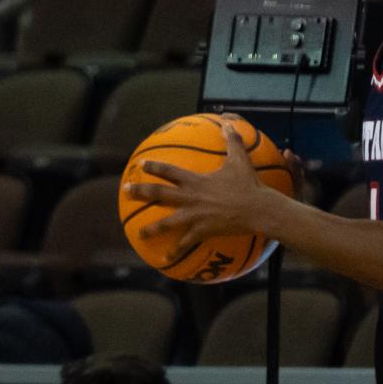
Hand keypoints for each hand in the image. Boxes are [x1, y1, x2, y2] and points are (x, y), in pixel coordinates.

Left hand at [122, 119, 275, 263]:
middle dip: (141, 192)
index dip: (155, 167)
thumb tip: (229, 124)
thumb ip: (232, 141)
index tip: (141, 165)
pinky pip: (185, 243)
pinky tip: (164, 259)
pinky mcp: (202, 231)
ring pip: (167, 222)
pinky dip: (175, 251)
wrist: (257, 209)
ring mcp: (194, 215)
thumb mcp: (240, 160)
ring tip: (139, 234)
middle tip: (125, 191)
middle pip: (160, 194)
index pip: (170, 171)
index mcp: (196, 181)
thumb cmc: (249, 184)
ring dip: (152, 228)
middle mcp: (191, 197)